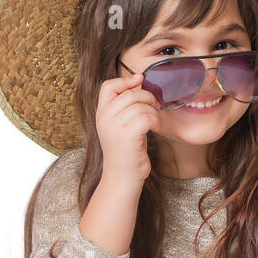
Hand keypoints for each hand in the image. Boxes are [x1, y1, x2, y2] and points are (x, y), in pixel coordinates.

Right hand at [95, 70, 157, 189]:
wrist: (122, 177)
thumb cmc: (126, 151)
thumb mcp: (121, 125)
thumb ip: (125, 106)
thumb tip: (138, 81)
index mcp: (100, 114)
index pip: (108, 86)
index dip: (125, 80)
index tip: (140, 80)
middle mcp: (104, 119)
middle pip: (130, 94)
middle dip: (148, 97)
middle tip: (155, 107)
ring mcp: (114, 127)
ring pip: (141, 106)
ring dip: (154, 112)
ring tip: (155, 122)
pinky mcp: (126, 136)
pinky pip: (146, 117)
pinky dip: (156, 121)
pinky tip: (156, 129)